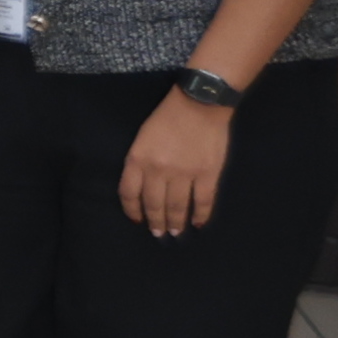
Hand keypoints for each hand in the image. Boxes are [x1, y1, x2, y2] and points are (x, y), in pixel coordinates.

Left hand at [121, 91, 233, 233]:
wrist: (199, 103)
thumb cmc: (167, 117)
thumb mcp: (142, 138)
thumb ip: (141, 162)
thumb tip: (144, 187)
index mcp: (138, 160)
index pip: (129, 193)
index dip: (132, 210)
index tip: (137, 221)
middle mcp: (158, 171)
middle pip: (154, 204)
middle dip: (155, 222)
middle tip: (158, 233)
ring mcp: (184, 174)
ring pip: (177, 206)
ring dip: (175, 222)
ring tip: (175, 233)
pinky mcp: (207, 174)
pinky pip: (203, 201)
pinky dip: (201, 215)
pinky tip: (198, 223)